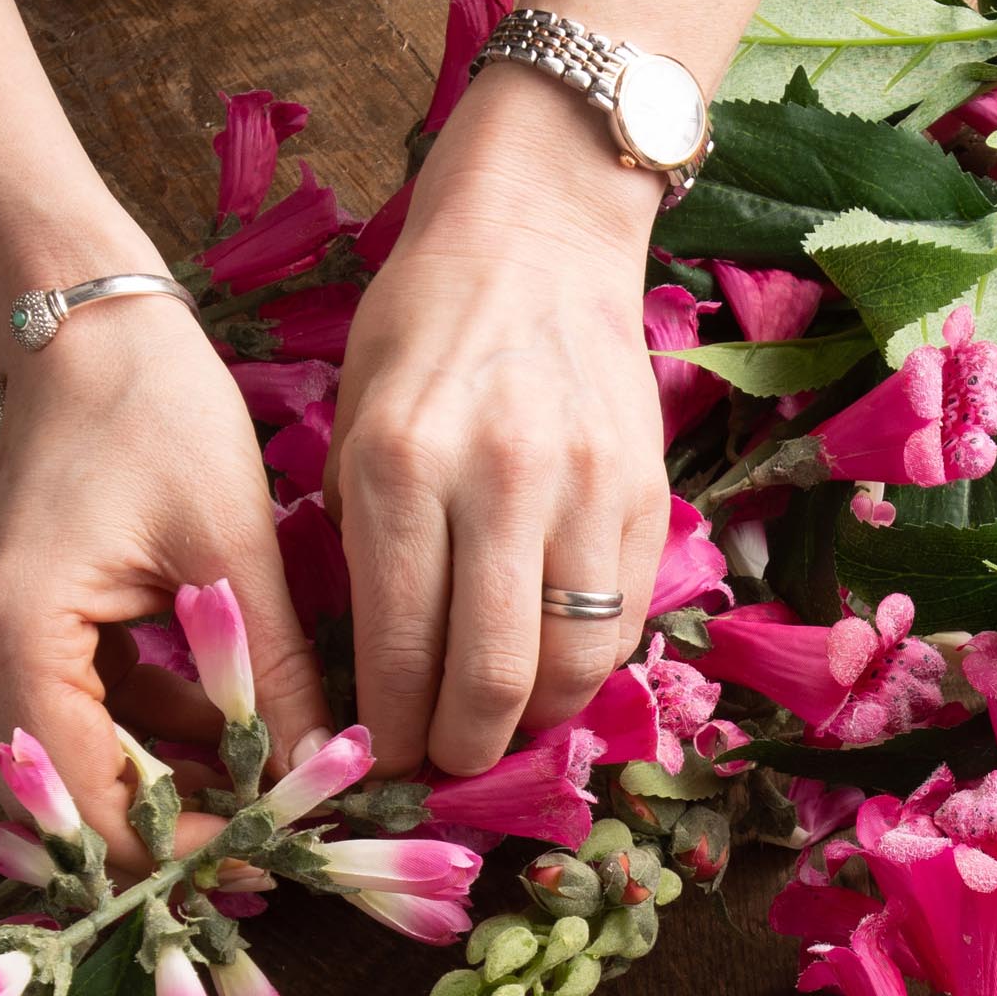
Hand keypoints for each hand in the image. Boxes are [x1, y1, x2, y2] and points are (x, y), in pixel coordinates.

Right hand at [0, 296, 329, 858]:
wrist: (86, 324)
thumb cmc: (155, 408)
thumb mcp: (233, 547)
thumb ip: (274, 673)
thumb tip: (326, 775)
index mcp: (12, 636)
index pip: (91, 805)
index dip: (182, 848)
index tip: (274, 856)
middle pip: (67, 807)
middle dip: (173, 831)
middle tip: (277, 841)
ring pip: (70, 776)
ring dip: (165, 793)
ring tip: (268, 794)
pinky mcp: (2, 639)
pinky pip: (74, 728)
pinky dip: (147, 745)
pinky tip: (231, 737)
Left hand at [325, 65, 671, 778]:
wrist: (539, 228)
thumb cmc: (423, 326)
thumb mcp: (353, 420)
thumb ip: (361, 542)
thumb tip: (375, 679)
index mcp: (398, 468)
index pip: (398, 655)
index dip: (392, 736)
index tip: (382, 762)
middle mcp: (496, 482)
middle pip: (490, 682)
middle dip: (461, 754)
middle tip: (442, 767)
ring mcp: (582, 489)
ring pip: (571, 668)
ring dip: (534, 723)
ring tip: (500, 727)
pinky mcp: (644, 491)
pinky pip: (621, 621)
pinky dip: (584, 666)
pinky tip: (550, 667)